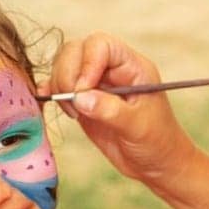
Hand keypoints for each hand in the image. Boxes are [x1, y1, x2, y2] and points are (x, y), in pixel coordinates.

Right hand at [44, 32, 195, 185]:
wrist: (154, 163)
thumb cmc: (156, 142)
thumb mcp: (138, 127)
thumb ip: (110, 110)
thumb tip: (80, 97)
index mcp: (132, 67)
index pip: (102, 45)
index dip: (87, 63)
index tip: (84, 90)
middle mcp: (112, 70)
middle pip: (77, 50)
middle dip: (67, 75)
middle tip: (74, 105)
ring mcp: (95, 83)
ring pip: (65, 65)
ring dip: (59, 85)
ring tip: (73, 112)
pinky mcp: (83, 99)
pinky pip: (59, 84)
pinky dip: (51, 91)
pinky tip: (52, 103)